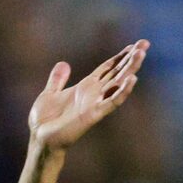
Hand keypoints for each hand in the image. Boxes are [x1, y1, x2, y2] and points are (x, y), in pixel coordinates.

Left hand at [28, 41, 147, 154]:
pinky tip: (132, 79)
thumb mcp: (48, 95)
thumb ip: (57, 80)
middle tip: (145, 43)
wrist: (38, 139)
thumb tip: (62, 64)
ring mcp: (95, 104)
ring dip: (130, 69)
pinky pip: (112, 102)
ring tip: (141, 54)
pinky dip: (123, 91)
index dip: (119, 57)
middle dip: (131, 58)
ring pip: (118, 83)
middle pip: (117, 72)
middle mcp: (93, 94)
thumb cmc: (43, 121)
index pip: (107, 69)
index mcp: (85, 87)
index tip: (133, 45)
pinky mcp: (93, 115)